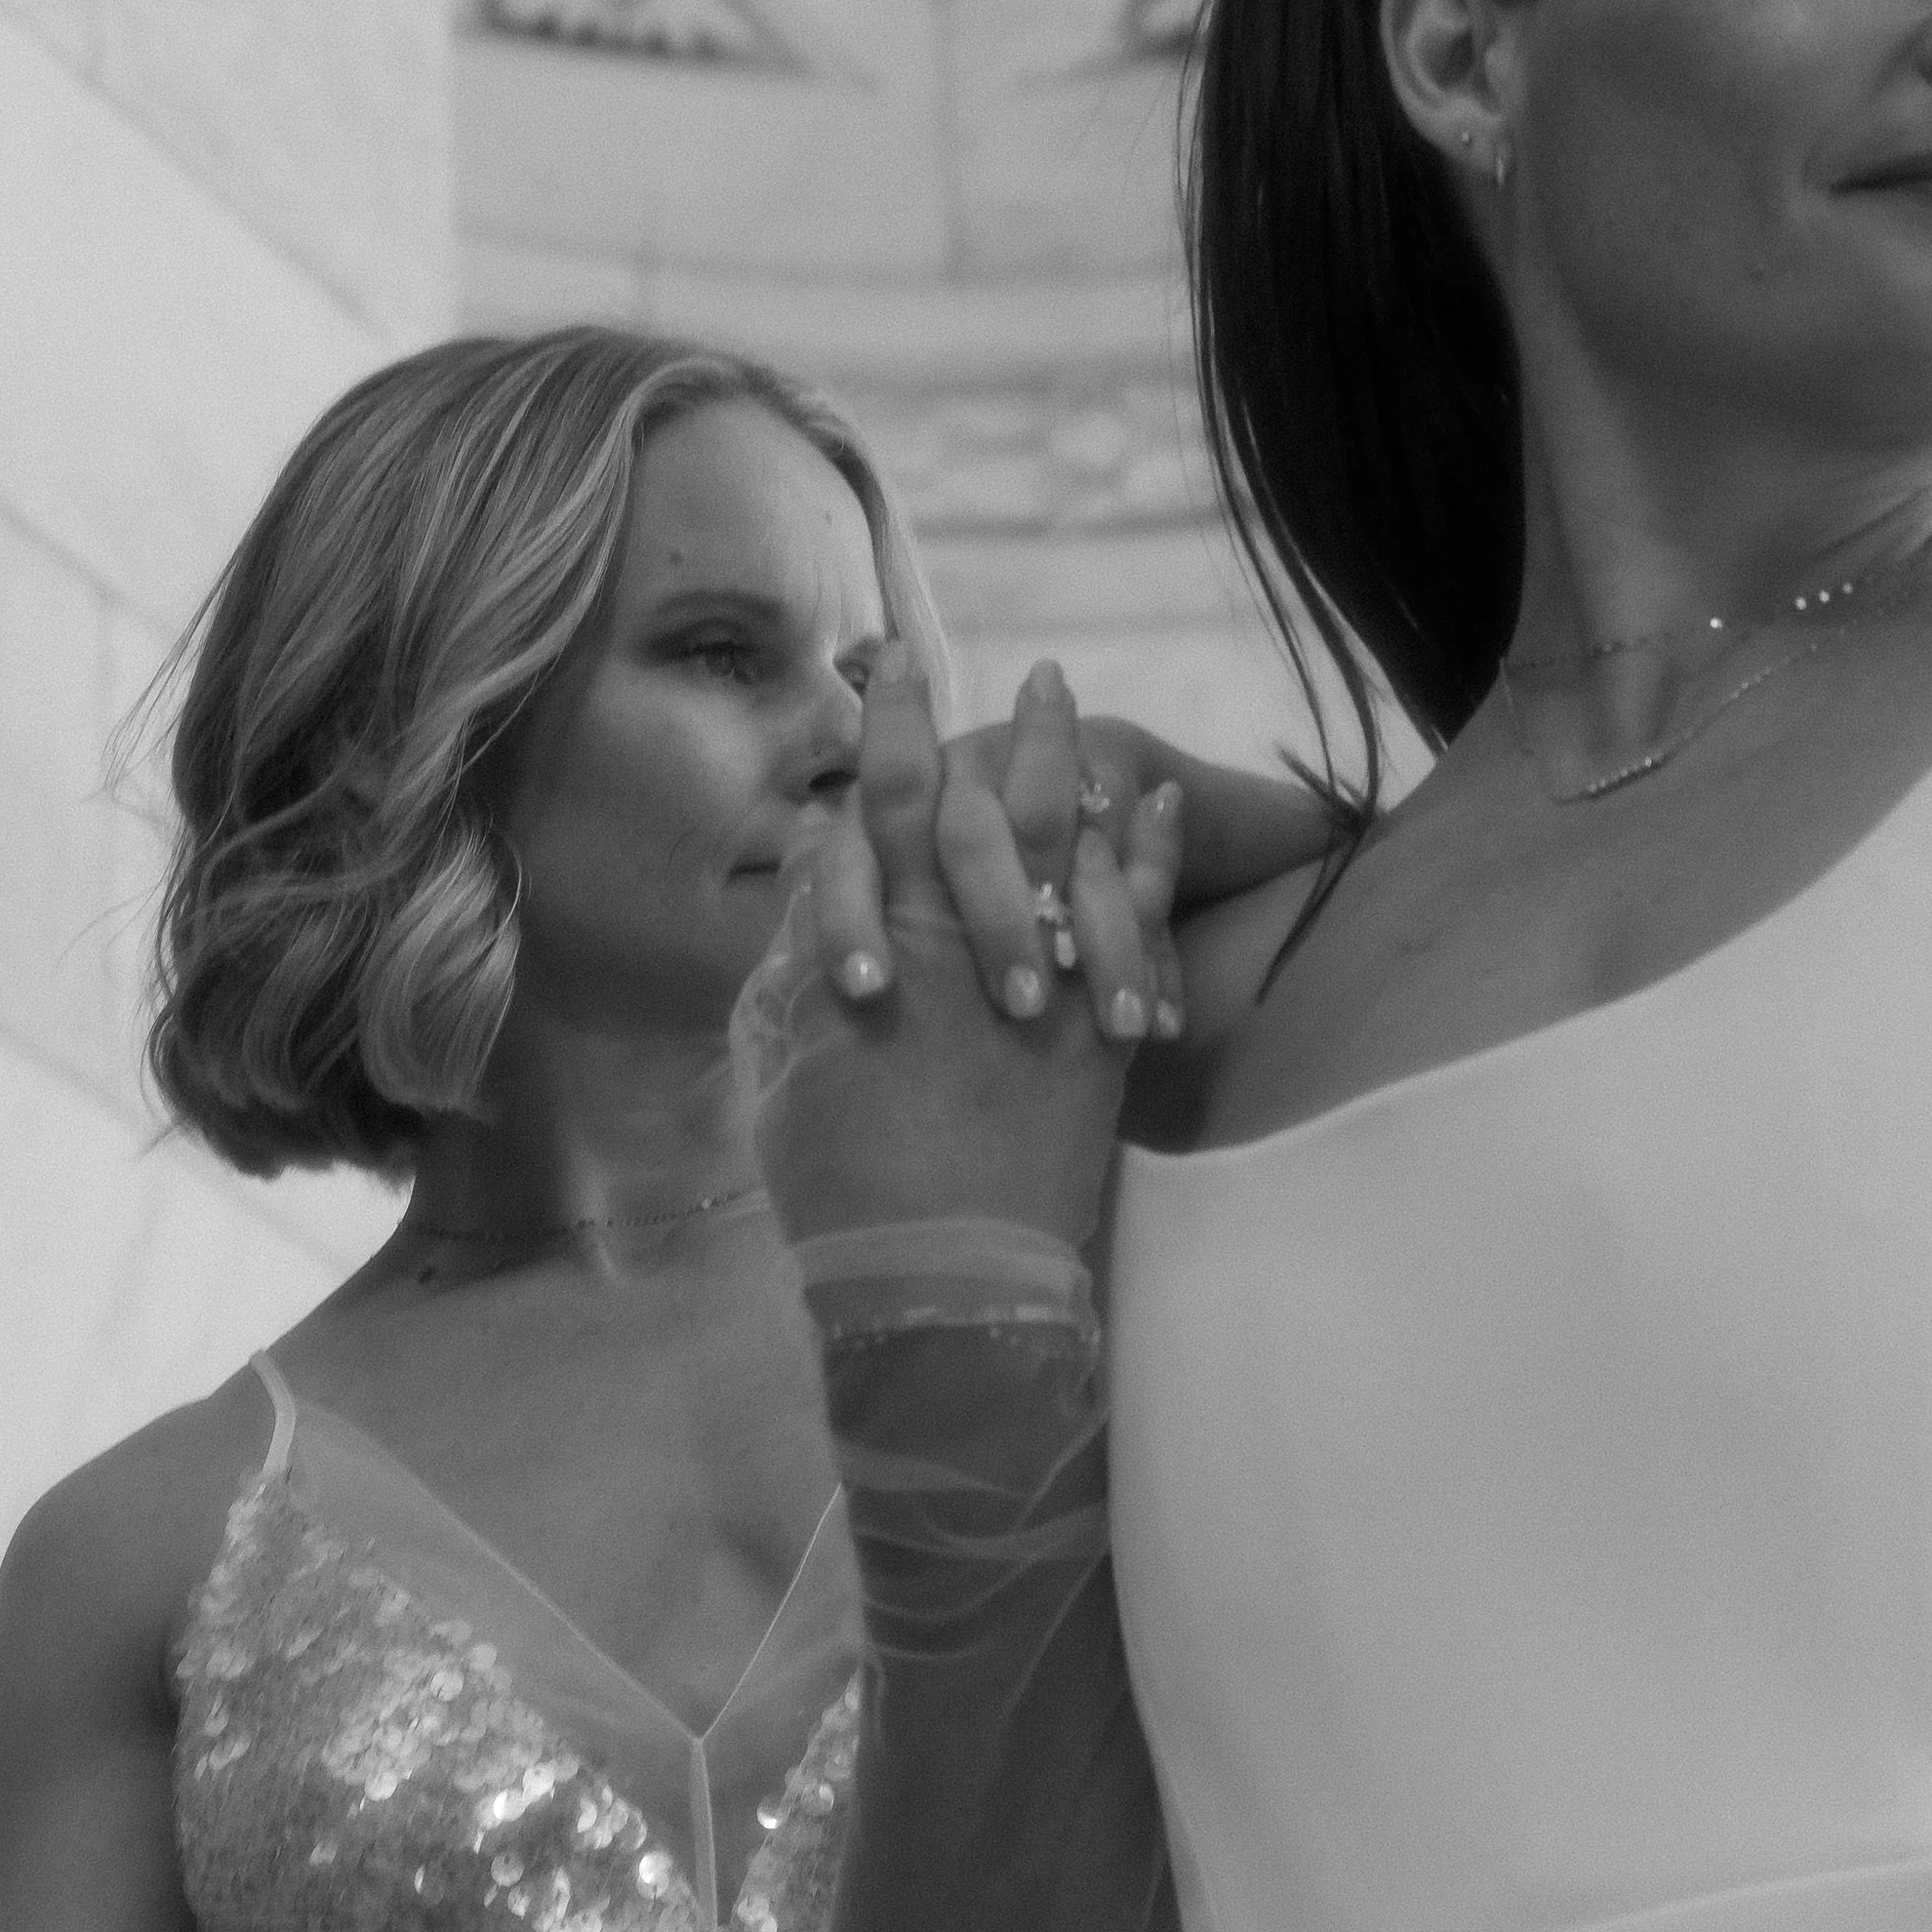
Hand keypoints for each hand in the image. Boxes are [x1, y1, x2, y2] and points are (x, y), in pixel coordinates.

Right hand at [740, 647, 1185, 1253]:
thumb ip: (789, 988)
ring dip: (1080, 770)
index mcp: (872, 935)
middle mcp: (957, 933)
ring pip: (1069, 841)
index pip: (876, 797)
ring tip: (1093, 724)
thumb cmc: (837, 1183)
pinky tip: (1154, 805)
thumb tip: (798, 936)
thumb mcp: (777, 1071)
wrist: (936, 1272)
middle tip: (1046, 676)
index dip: (890, 720)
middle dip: (1014, 731)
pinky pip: (1138, 913)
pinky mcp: (1098, 1027)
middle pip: (991, 797)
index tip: (897, 660)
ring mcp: (1039, 973)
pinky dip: (1149, 852)